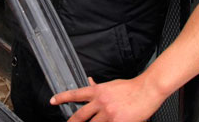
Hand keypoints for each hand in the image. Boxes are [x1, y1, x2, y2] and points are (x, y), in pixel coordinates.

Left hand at [50, 76, 164, 121]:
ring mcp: (108, 114)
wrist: (146, 90)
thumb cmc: (130, 88)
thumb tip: (88, 82)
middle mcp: (100, 102)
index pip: (75, 94)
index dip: (62, 98)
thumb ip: (99, 87)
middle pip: (80, 115)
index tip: (52, 101)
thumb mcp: (111, 85)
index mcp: (98, 91)